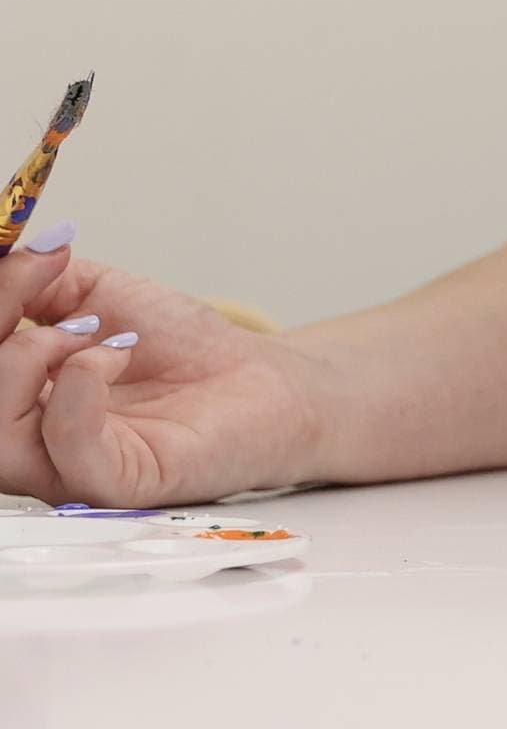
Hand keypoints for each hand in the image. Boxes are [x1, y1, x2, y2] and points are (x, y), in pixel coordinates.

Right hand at [0, 235, 326, 507]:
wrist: (260, 378)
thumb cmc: (181, 347)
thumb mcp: (96, 297)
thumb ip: (38, 281)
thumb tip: (11, 247)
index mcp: (11, 392)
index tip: (30, 255)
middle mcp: (23, 435)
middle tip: (45, 282)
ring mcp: (62, 466)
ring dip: (25, 361)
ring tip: (87, 334)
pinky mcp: (113, 482)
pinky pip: (66, 447)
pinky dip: (78, 389)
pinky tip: (111, 358)